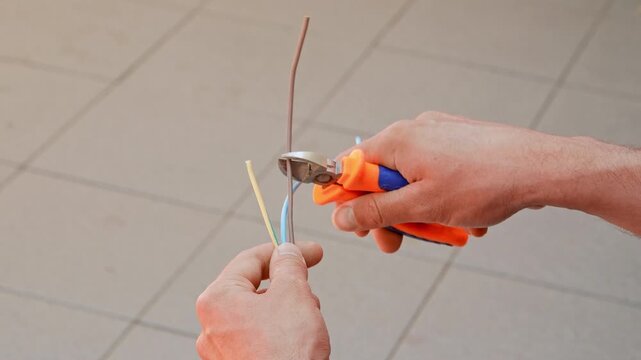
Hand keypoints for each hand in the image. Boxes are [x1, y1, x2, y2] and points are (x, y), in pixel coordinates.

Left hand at [196, 242, 329, 359]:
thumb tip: (287, 251)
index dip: (284, 249)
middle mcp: (211, 324)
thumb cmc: (286, 354)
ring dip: (284, 307)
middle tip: (309, 286)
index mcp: (217, 299)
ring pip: (257, 312)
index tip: (309, 250)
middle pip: (253, 286)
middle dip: (286, 284)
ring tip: (306, 318)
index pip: (250, 259)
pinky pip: (256, 335)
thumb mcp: (294, 293)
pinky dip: (278, 329)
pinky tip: (297, 337)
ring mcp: (221, 349)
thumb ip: (290, 264)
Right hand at [332, 111, 579, 251]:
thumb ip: (376, 211)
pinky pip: (435, 174)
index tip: (355, 226)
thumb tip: (341, 217)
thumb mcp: (422, 206)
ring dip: (419, 211)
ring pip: (410, 180)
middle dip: (388, 214)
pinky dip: (441, 199)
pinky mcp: (458, 143)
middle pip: (380, 177)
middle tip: (398, 242)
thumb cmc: (484, 182)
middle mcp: (413, 131)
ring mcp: (438, 135)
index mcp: (397, 140)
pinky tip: (465, 217)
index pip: (350, 166)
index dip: (347, 199)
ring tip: (445, 229)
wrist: (541, 168)